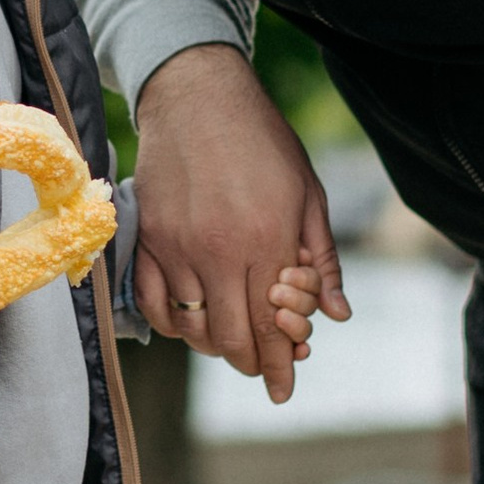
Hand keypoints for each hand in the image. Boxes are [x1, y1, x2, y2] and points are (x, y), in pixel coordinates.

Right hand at [133, 44, 349, 403]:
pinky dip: (172, 324)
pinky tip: (190, 325)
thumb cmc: (263, 140)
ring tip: (232, 345)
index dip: (281, 363)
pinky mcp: (147, 237)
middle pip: (233, 337)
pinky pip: (153, 303)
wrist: (197, 95)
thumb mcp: (308, 193)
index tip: (285, 389)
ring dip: (215, 347)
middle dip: (253, 363)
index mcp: (267, 239)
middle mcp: (218, 250)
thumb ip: (323, 259)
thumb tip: (337, 315)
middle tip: (264, 372)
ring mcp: (176, 246)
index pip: (273, 325)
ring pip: (192, 327)